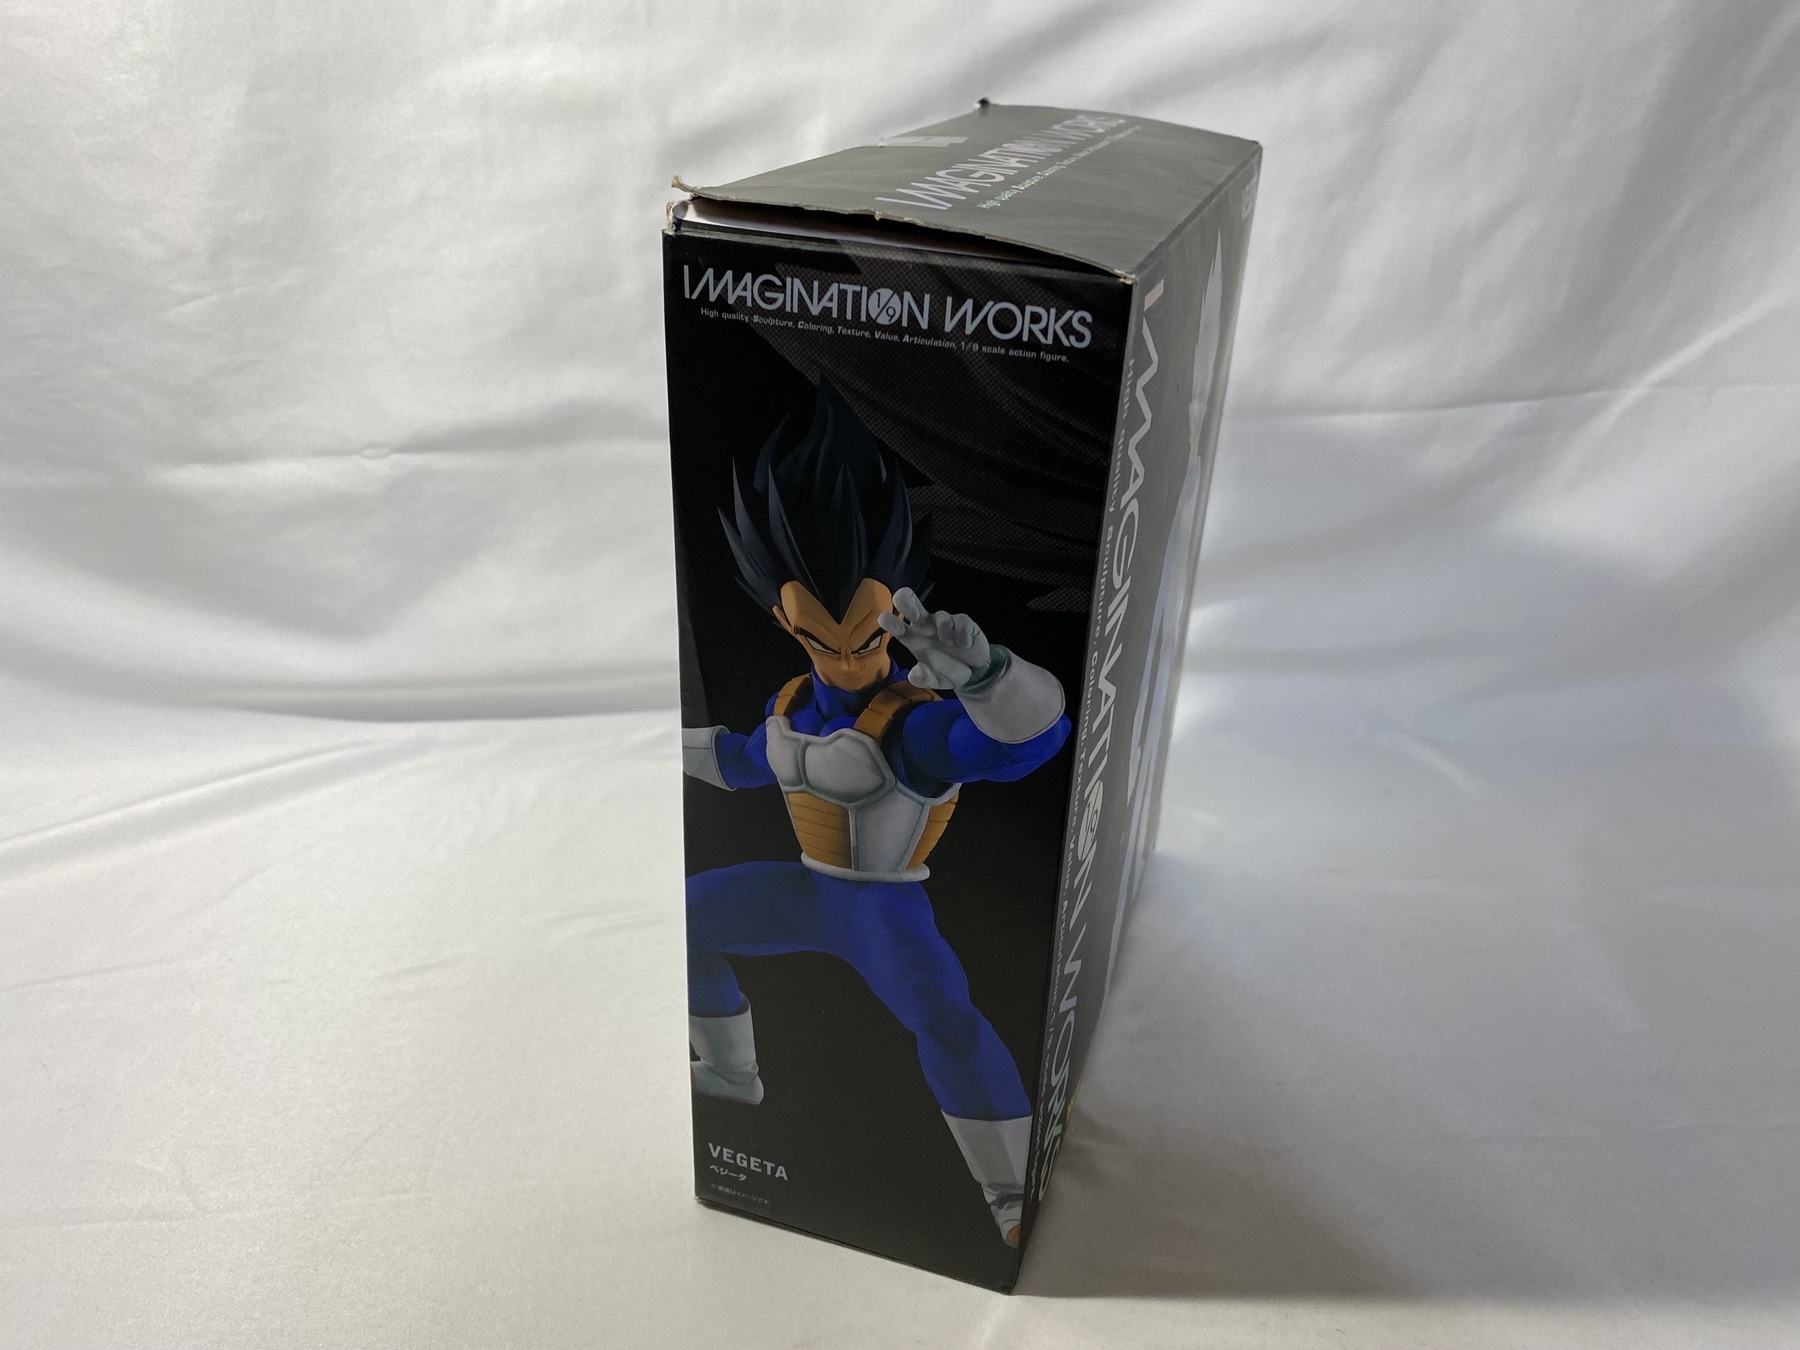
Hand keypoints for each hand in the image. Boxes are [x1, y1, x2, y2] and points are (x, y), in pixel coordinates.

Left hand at [878, 587, 992, 689]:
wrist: (974, 672)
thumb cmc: (947, 671)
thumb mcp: (935, 680)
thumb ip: (925, 679)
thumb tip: (914, 675)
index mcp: (913, 639)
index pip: (898, 628)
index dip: (891, 622)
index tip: (883, 618)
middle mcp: (926, 626)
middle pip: (912, 606)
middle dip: (907, 601)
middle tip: (903, 601)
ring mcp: (945, 623)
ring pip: (941, 617)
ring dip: (944, 629)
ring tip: (949, 644)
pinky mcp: (963, 622)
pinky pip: (960, 622)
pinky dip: (961, 633)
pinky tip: (964, 644)